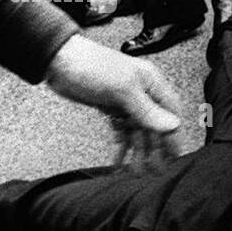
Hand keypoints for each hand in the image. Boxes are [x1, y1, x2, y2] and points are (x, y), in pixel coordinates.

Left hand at [44, 34, 184, 169]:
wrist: (57, 60)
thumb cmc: (90, 65)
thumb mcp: (123, 89)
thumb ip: (148, 110)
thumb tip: (172, 124)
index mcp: (151, 83)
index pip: (171, 113)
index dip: (174, 135)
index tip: (174, 155)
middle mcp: (141, 92)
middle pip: (155, 125)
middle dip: (155, 149)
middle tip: (155, 170)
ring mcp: (125, 101)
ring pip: (138, 130)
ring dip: (138, 150)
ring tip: (136, 170)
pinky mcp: (110, 107)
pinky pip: (121, 129)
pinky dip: (121, 144)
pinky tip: (119, 158)